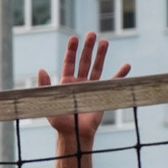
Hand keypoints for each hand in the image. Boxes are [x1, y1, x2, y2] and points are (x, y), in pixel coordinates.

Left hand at [34, 33, 129, 149]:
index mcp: (66, 82)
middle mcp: (79, 82)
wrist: (74, 134)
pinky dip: (120, 75)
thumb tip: (41, 69)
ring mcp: (91, 87)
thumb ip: (45, 86)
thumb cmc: (60, 121)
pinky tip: (126, 66)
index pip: (69, 62)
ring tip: (105, 41)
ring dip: (101, 55)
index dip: (72, 50)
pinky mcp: (101, 94)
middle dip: (88, 47)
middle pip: (84, 61)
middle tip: (92, 34)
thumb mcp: (49, 101)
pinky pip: (112, 83)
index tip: (74, 38)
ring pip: (97, 68)